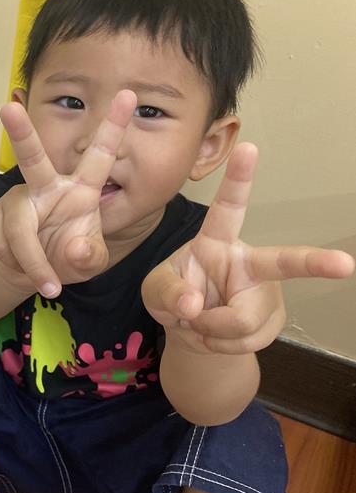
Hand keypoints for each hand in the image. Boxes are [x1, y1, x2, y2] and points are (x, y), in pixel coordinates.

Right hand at [0, 90, 136, 296]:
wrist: (30, 274)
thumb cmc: (68, 256)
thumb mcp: (89, 263)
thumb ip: (90, 257)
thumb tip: (74, 248)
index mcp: (81, 189)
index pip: (100, 154)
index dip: (115, 126)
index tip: (129, 94)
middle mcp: (47, 187)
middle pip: (31, 158)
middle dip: (19, 133)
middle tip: (8, 108)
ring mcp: (18, 201)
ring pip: (19, 227)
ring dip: (32, 259)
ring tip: (45, 281)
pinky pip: (4, 244)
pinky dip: (17, 265)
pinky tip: (22, 265)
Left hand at [142, 143, 354, 354]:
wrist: (190, 331)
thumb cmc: (174, 296)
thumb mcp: (155, 291)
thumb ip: (168, 293)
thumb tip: (195, 307)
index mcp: (217, 241)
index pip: (228, 207)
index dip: (239, 178)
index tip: (249, 146)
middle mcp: (249, 262)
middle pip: (283, 263)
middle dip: (316, 263)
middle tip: (345, 264)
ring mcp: (266, 293)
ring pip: (243, 320)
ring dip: (211, 331)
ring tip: (199, 322)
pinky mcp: (273, 320)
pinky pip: (245, 342)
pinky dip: (219, 345)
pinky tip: (213, 335)